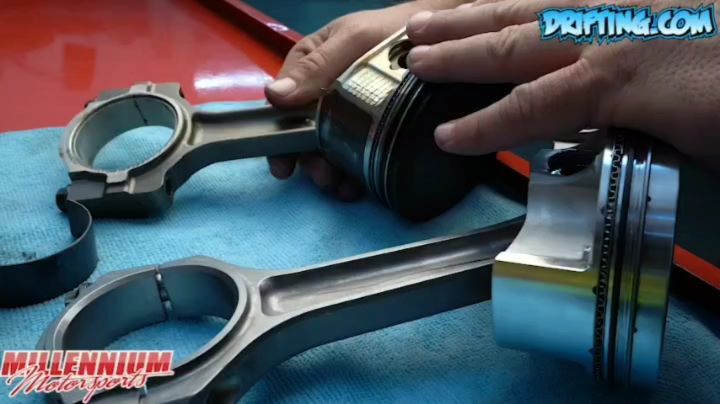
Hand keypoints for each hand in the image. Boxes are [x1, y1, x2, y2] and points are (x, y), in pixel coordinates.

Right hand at [265, 1, 466, 199]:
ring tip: (343, 187)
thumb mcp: (352, 40)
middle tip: (324, 177)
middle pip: (303, 136)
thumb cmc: (389, 32)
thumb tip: (274, 97)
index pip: (282, 108)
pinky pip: (353, 156)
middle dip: (310, 161)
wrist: (438, 40)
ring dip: (330, 172)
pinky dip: (352, 175)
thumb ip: (316, 67)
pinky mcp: (368, 131)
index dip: (279, 138)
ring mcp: (344, 115)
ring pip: (327, 151)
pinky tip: (357, 186)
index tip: (284, 166)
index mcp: (307, 69)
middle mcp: (320, 95)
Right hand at [406, 0, 719, 171]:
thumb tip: (591, 134)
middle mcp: (605, 31)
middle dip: (458, 51)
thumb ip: (633, 134)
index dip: (483, 127)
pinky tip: (509, 0)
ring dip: (476, 13)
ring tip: (430, 15)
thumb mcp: (696, 143)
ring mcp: (618, 4)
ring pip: (530, 4)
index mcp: (614, 79)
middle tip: (412, 53)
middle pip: (513, 42)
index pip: (528, 108)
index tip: (443, 138)